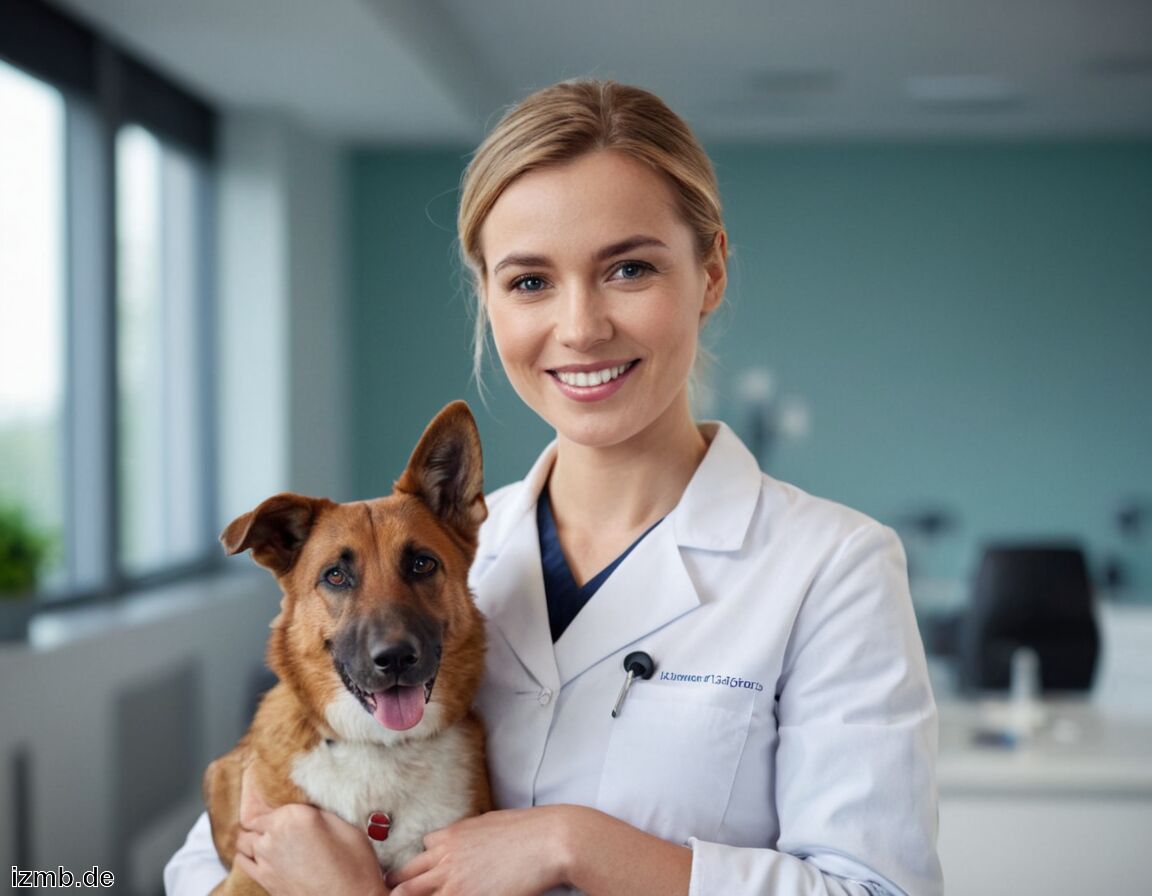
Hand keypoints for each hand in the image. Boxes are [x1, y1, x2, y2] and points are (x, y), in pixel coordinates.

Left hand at [233, 768, 387, 895]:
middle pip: (250, 820)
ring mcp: (267, 861)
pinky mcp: (266, 881)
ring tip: (260, 828)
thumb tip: (306, 806)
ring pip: (243, 841)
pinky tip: (254, 850)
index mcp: (294, 817)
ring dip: (250, 833)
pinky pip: (243, 862)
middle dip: (255, 812)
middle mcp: (274, 837)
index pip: (261, 800)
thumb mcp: (344, 826)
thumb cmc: (354, 866)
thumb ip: (318, 812)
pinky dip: (245, 853)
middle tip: (261, 805)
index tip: (254, 780)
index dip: (255, 792)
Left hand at [387, 807, 568, 895]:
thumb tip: (466, 844)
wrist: (549, 840)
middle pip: (406, 880)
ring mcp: (454, 882)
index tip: (418, 880)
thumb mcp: (489, 823)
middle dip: (400, 890)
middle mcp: (446, 859)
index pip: (420, 854)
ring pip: (413, 895)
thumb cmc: (528, 829)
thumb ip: (469, 836)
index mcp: (451, 836)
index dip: (420, 868)